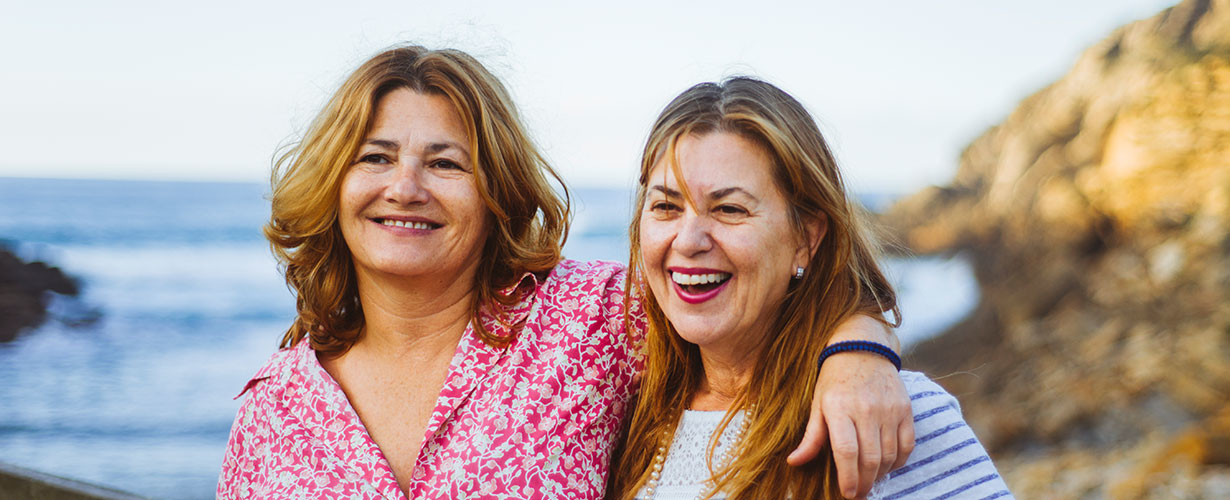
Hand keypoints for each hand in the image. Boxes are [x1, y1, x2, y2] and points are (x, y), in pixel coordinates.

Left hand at [788, 317, 913, 498]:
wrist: (862, 349)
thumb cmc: (835, 379)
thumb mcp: (818, 404)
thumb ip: (811, 437)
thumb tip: (794, 462)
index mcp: (839, 408)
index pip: (846, 452)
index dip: (848, 478)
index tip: (848, 493)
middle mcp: (866, 409)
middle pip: (870, 459)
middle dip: (865, 483)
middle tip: (859, 493)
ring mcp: (889, 409)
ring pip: (889, 455)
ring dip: (880, 474)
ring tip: (870, 478)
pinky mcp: (905, 409)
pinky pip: (907, 445)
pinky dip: (898, 461)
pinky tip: (887, 465)